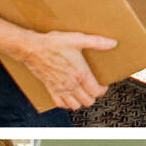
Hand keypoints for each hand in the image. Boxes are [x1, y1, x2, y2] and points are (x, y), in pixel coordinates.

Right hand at [0, 20, 116, 110]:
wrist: (32, 48)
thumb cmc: (53, 43)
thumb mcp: (77, 39)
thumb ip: (96, 42)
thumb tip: (113, 43)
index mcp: (80, 74)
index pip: (97, 92)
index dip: (102, 90)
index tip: (102, 84)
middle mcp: (71, 84)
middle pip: (88, 101)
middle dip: (93, 96)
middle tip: (92, 88)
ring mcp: (60, 89)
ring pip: (75, 105)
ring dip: (80, 101)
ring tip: (82, 92)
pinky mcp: (50, 89)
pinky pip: (60, 104)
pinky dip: (66, 103)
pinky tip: (68, 95)